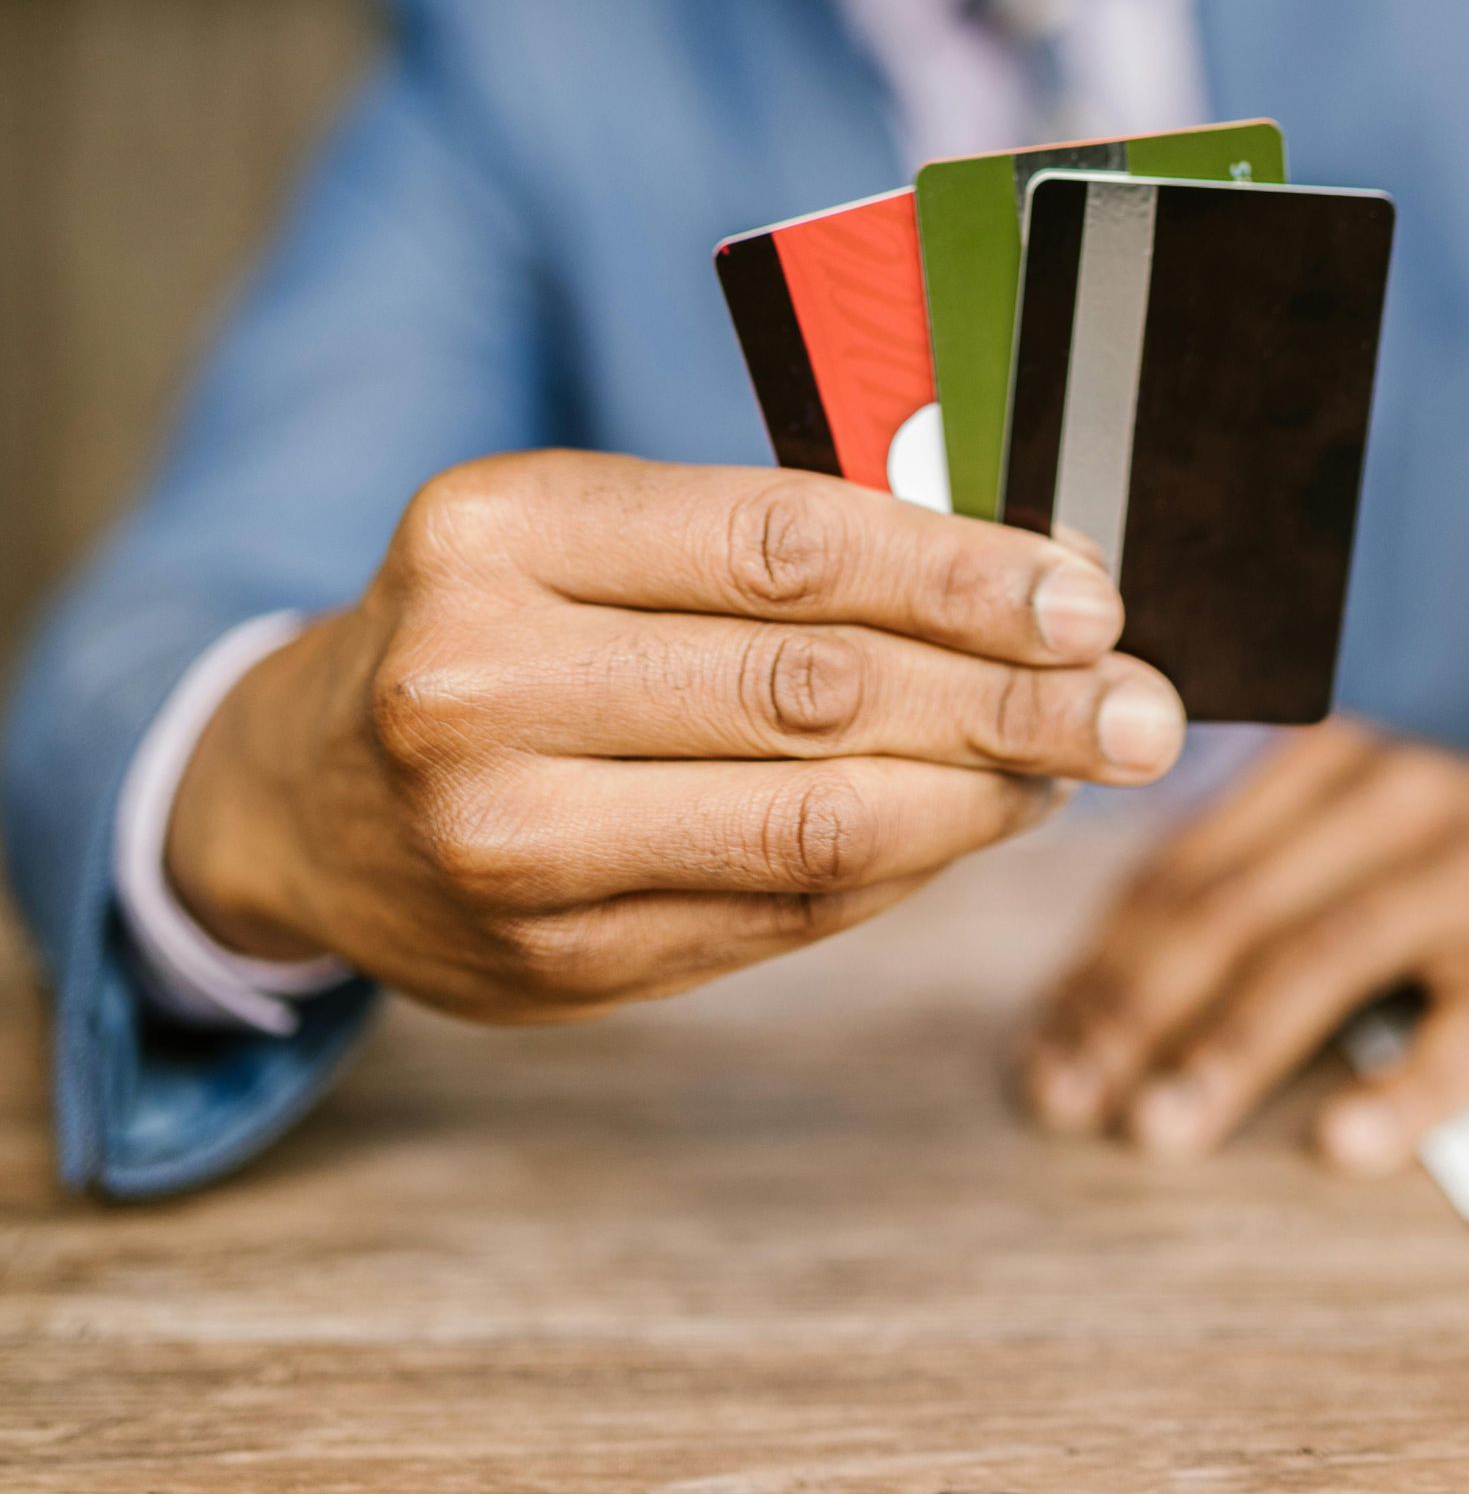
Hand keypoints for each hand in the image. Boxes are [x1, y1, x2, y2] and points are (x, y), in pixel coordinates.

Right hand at [166, 452, 1184, 1023]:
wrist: (299, 790)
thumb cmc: (493, 615)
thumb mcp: (581, 524)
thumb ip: (764, 541)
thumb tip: (1015, 582)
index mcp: (496, 528)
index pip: (781, 545)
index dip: (959, 575)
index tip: (1089, 594)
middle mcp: (476, 685)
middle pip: (813, 691)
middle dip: (1010, 700)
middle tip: (1144, 708)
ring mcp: (501, 845)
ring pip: (810, 825)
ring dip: (978, 799)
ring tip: (1076, 766)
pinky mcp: (543, 969)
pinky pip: (776, 919)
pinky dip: (901, 874)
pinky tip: (973, 826)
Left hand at [1023, 716, 1468, 1168]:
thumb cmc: (1455, 851)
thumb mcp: (1347, 826)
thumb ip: (1242, 883)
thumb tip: (1092, 1001)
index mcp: (1317, 762)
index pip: (1181, 870)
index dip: (1099, 966)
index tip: (1037, 1053)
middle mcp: (1384, 796)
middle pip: (1233, 910)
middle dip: (1135, 1013)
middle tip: (1069, 1106)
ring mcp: (1468, 873)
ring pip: (1325, 958)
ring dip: (1232, 1052)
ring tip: (1161, 1131)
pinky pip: (1468, 1028)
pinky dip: (1403, 1087)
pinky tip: (1345, 1144)